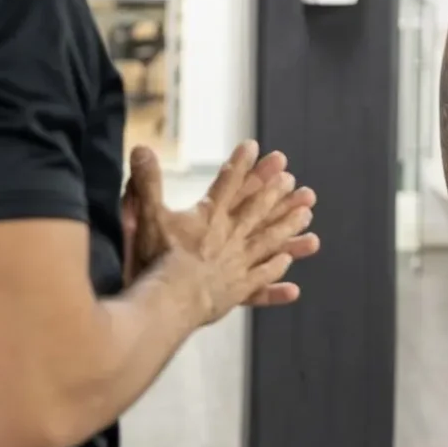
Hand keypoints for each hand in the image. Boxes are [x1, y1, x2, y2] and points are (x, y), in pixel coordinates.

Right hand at [121, 141, 319, 308]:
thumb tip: (140, 147)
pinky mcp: (239, 289)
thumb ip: (146, 181)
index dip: (240, 163)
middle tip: (292, 179)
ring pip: (270, 239)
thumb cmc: (157, 259)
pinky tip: (288, 264)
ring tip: (307, 215)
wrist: (172, 301)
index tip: (253, 145)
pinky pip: (263, 278)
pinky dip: (276, 270)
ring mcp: (238, 262)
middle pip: (257, 208)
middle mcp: (230, 235)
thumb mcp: (146, 215)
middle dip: (275, 191)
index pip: (228, 182)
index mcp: (210, 216)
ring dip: (288, 225)